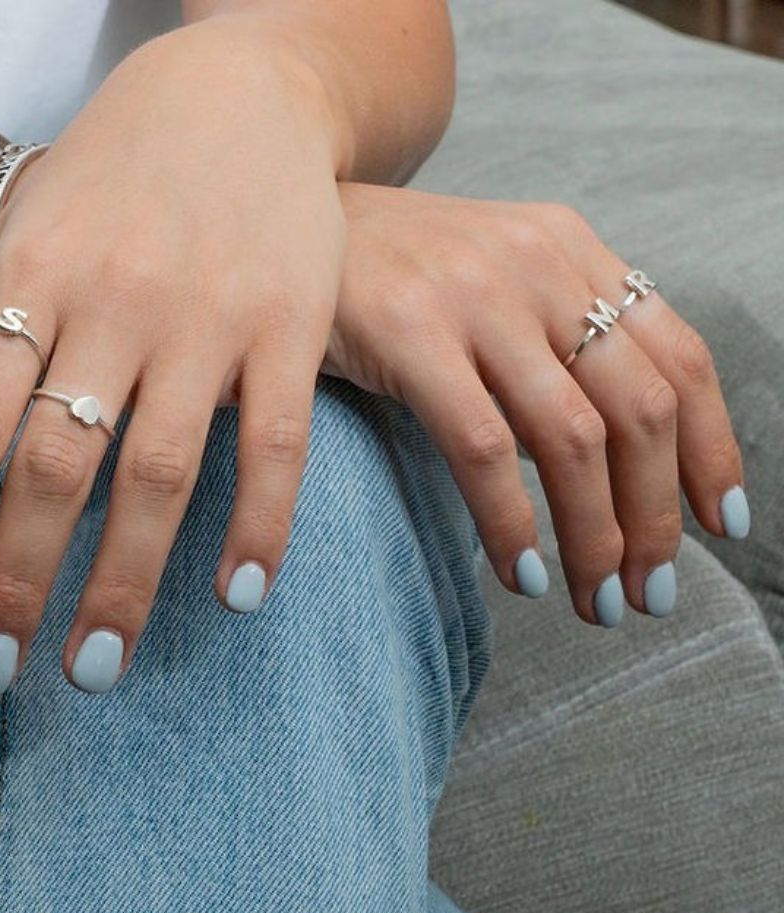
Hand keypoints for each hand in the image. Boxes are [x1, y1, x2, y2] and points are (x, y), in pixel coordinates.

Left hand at [0, 23, 346, 693]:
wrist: (238, 97)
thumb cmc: (110, 186)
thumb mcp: (12, 250)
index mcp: (34, 277)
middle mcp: (117, 301)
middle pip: (58, 459)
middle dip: (19, 576)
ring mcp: (210, 316)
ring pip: (161, 468)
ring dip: (125, 578)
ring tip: (94, 668)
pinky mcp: (291, 326)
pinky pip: (275, 440)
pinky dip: (261, 522)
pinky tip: (239, 596)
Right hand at [326, 183, 747, 625]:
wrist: (296, 210)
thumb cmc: (394, 270)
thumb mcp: (491, 279)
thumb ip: (550, 338)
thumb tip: (608, 451)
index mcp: (571, 251)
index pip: (679, 356)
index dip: (711, 449)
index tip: (718, 522)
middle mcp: (539, 264)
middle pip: (639, 408)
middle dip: (656, 516)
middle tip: (651, 591)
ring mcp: (475, 294)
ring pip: (573, 438)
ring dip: (595, 537)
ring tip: (597, 601)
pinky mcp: (409, 331)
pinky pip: (485, 447)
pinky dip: (514, 524)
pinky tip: (522, 573)